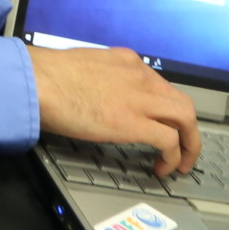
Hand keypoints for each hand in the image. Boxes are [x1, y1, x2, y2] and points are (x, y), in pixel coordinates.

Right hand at [28, 45, 200, 177]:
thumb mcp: (83, 67)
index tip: (161, 123)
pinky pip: (169, 140)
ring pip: (185, 118)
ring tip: (182, 163)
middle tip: (184, 147)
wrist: (39, 80)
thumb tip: (95, 96)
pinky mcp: (133, 122)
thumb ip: (98, 79)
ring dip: (189, 143)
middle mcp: (140, 76)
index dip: (164, 109)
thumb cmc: (47, 75)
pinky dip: (174, 156)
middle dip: (188, 128)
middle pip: (181, 101)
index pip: (159, 85)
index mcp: (127, 61)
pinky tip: (163, 168)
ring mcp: (139, 98)